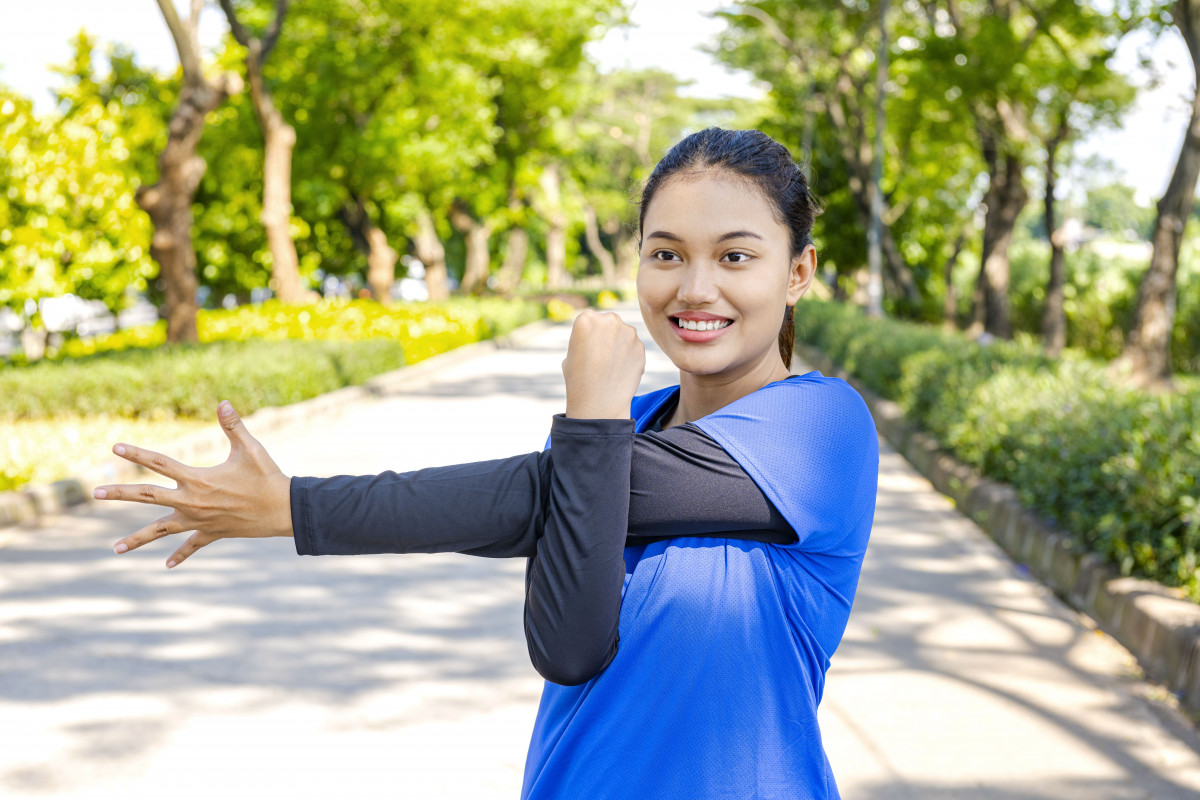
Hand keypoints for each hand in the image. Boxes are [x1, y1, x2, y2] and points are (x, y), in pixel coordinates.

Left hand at [97, 401, 292, 568]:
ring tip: (115, 548)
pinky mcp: (212, 533)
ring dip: (138, 539)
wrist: (283, 511)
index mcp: (198, 480)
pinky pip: (192, 545)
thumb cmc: (267, 477)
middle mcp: (193, 502)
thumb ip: (233, 426)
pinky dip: (180, 554)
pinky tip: (167, 565)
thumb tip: (222, 403)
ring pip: (162, 530)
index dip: (137, 454)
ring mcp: (200, 521)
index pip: (160, 464)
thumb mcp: (250, 449)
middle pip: (148, 497)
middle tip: (95, 492)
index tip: (115, 448)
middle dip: (120, 494)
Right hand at [561, 310, 644, 418]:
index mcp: (586, 319)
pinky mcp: (641, 347)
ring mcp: (628, 333)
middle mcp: (609, 320)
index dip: (588, 335)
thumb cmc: (579, 379)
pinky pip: (634, 348)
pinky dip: (630, 357)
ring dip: (620, 345)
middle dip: (607, 335)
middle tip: (601, 357)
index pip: (589, 319)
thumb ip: (586, 336)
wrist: (598, 403)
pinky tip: (620, 371)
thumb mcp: (572, 352)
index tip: (587, 349)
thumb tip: (600, 333)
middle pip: (609, 322)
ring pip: (624, 334)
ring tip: (610, 366)